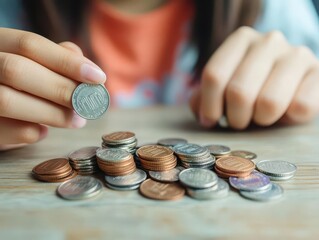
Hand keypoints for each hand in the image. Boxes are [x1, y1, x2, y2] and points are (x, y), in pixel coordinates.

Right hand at [0, 28, 105, 149]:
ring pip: (8, 100)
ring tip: (77, 121)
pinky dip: (34, 132)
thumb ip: (58, 60)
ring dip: (52, 114)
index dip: (67, 62)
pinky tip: (44, 131)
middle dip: (60, 89)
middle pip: (17, 70)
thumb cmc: (21, 85)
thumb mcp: (36, 66)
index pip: (29, 44)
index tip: (99, 77)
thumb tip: (88, 69)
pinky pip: (6, 131)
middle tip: (87, 104)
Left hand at [190, 27, 318, 129]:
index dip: (209, 106)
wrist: (292, 85)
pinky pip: (299, 108)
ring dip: (261, 120)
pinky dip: (288, 118)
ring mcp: (297, 54)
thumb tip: (202, 114)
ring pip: (269, 103)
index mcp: (241, 39)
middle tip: (240, 121)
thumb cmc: (252, 88)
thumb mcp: (224, 88)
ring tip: (262, 116)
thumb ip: (206, 97)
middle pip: (239, 92)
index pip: (214, 75)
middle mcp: (269, 41)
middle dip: (236, 118)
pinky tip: (286, 111)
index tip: (211, 120)